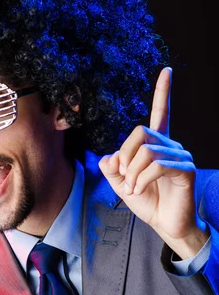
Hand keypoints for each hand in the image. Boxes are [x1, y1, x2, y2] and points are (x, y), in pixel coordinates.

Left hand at [99, 67, 208, 258]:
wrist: (166, 224)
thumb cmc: (148, 202)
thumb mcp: (121, 184)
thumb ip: (111, 168)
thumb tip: (109, 156)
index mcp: (156, 145)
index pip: (160, 113)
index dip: (163, 92)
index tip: (167, 70)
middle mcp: (171, 145)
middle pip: (141, 131)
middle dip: (125, 155)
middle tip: (124, 177)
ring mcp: (180, 156)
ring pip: (147, 150)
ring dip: (132, 173)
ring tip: (132, 189)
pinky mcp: (185, 169)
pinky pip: (157, 165)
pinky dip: (141, 179)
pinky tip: (139, 191)